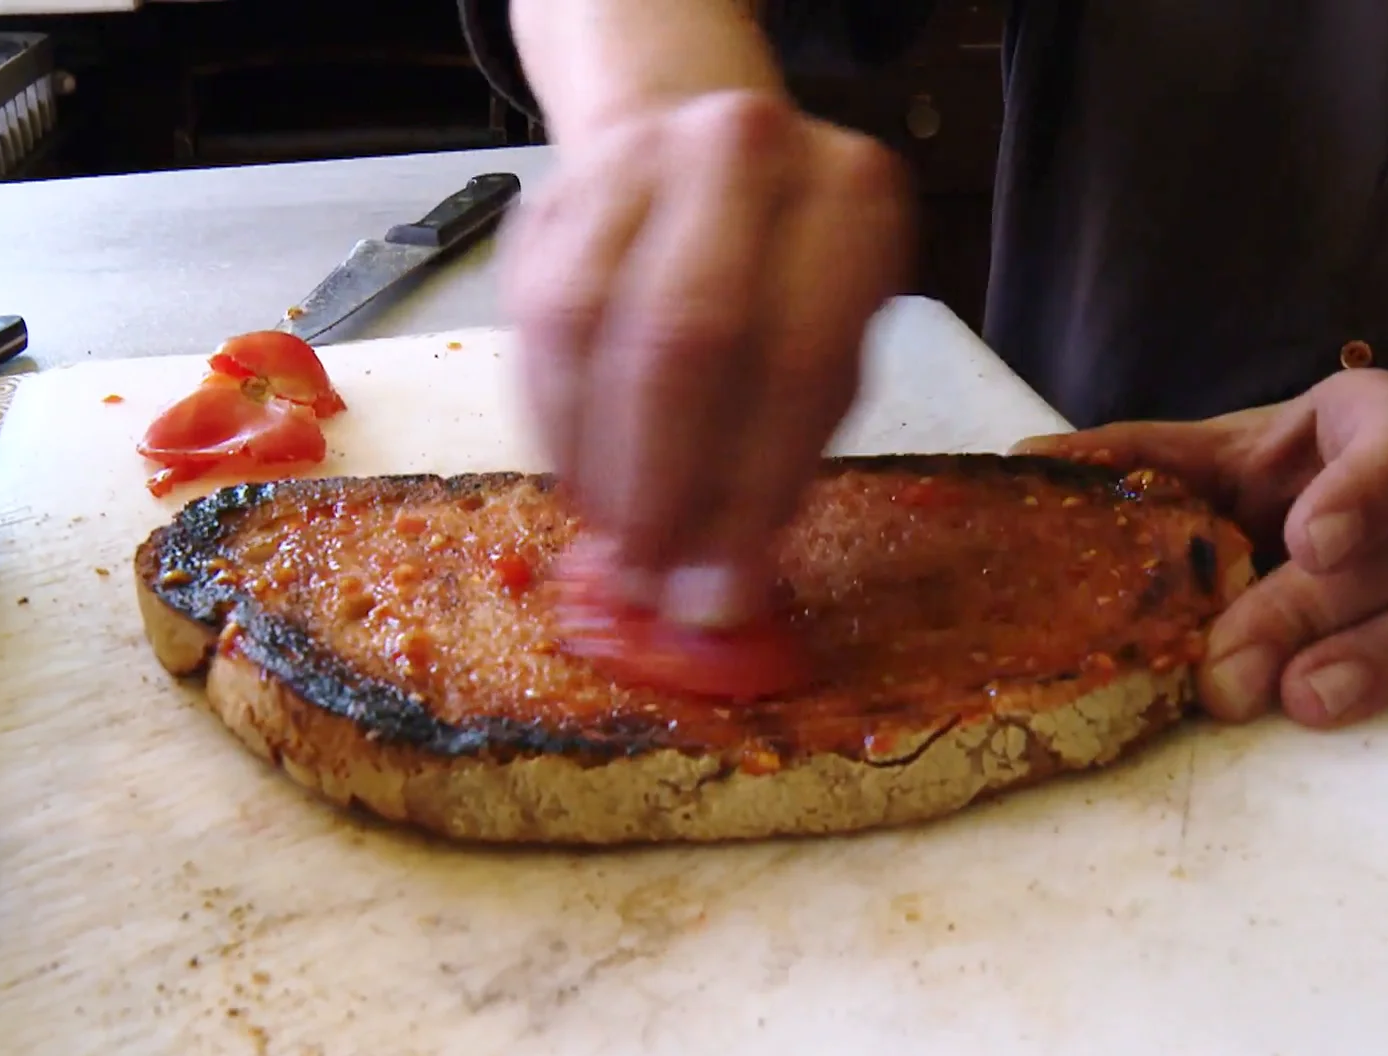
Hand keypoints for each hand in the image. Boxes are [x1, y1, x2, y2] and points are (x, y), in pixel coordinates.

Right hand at [499, 90, 912, 626]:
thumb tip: (716, 590)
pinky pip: (538, 325)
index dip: (752, 491)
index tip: (723, 592)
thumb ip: (786, 452)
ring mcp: (639, 162)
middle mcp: (742, 156)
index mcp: (849, 197)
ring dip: (598, 465)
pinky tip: (583, 485)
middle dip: (662, 484)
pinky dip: (556, 426)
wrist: (689, 132)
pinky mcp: (557, 195)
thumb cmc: (786, 274)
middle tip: (652, 582)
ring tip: (615, 548)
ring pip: (592, 330)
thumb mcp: (833, 341)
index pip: (796, 360)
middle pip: (685, 339)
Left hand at [1014, 369, 1387, 728]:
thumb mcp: (1235, 454)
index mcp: (1377, 420)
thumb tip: (1026, 460)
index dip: (1357, 492)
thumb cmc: (1305, 475)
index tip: (1307, 542)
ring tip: (1310, 705)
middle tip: (1235, 678)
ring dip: (1385, 659)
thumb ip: (1148, 459)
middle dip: (1310, 616)